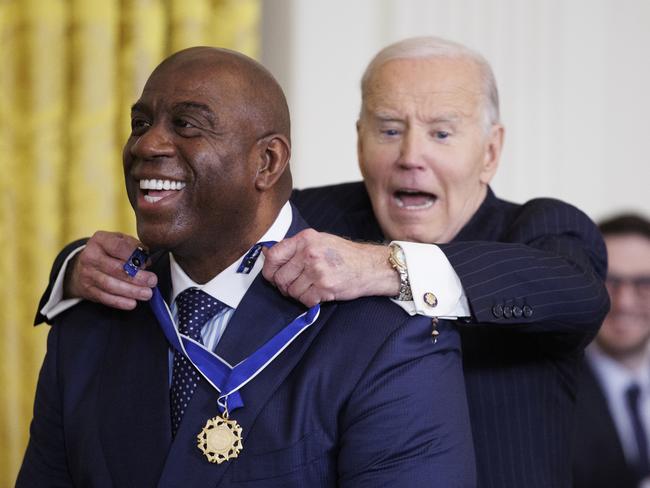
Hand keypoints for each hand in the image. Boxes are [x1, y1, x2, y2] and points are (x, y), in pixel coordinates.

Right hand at [64, 231, 157, 309]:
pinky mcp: (88, 290)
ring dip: (131, 291)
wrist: (84, 265)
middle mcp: (90, 257)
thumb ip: (134, 247)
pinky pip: (105, 298)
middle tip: (152, 281)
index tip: (147, 263)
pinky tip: (132, 303)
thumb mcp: (120, 241)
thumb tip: (146, 261)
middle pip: (116, 269)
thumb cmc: (109, 252)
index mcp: (100, 240)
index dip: (135, 256)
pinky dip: (120, 302)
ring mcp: (87, 274)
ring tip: (147, 293)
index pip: (118, 247)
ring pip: (111, 285)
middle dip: (137, 277)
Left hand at [262, 229, 398, 306]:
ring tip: (311, 287)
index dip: (269, 269)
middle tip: (295, 285)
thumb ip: (294, 247)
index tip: (273, 275)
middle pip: (280, 277)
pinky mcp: (325, 286)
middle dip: (284, 286)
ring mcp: (317, 270)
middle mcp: (309, 253)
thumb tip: (267, 253)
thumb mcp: (318, 241)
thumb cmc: (344, 255)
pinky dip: (309, 300)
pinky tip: (319, 293)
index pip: (274, 255)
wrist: (370, 266)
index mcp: (305, 239)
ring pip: (291, 291)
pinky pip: (305, 300)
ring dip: (298, 294)